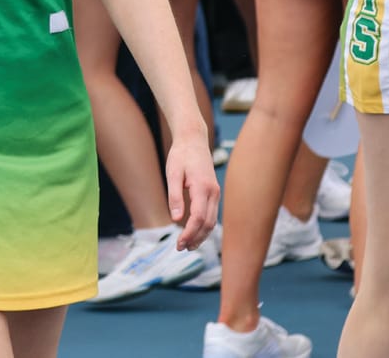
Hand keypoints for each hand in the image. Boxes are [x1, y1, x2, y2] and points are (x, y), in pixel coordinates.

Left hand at [163, 132, 220, 250]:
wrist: (193, 140)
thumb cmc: (181, 155)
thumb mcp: (172, 173)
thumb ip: (175, 196)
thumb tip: (176, 219)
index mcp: (202, 187)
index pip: (199, 217)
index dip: (190, 233)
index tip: (179, 244)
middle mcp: (213, 192)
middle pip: (208, 223)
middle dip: (195, 238)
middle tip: (181, 248)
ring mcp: (215, 193)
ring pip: (212, 221)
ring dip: (201, 235)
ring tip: (187, 246)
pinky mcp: (214, 193)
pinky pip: (212, 214)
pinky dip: (204, 227)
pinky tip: (195, 233)